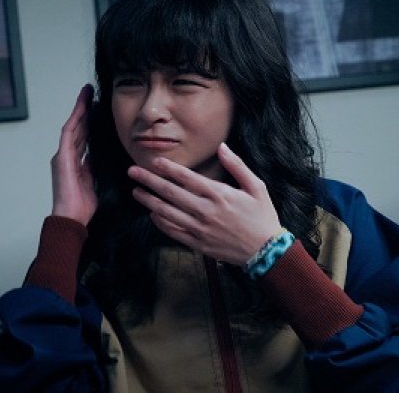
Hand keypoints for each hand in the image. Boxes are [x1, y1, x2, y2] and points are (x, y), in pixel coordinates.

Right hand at [51, 84, 96, 225]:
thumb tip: (101, 153)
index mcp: (74, 162)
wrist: (72, 217)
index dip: (89, 120)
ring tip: (87, 93)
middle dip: (84, 109)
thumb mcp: (94, 180)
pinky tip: (81, 108)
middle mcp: (66, 155)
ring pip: (72, 126)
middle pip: (77, 127)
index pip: (83, 136)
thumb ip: (94, 165)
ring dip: (80, 109)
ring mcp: (62, 155)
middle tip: (91, 92)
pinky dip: (75, 119)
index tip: (96, 107)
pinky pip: (68, 133)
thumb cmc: (82, 205)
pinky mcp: (62, 157)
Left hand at [127, 143, 281, 264]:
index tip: (154, 161)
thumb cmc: (262, 216)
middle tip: (133, 172)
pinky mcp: (197, 244)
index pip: (187, 178)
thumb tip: (223, 146)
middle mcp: (206, 211)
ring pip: (167, 213)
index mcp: (219, 195)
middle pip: (170, 193)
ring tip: (136, 192)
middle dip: (149, 181)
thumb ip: (237, 166)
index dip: (168, 168)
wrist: (266, 251)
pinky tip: (152, 214)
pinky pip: (173, 231)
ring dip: (149, 201)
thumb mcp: (256, 187)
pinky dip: (160, 222)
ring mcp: (200, 229)